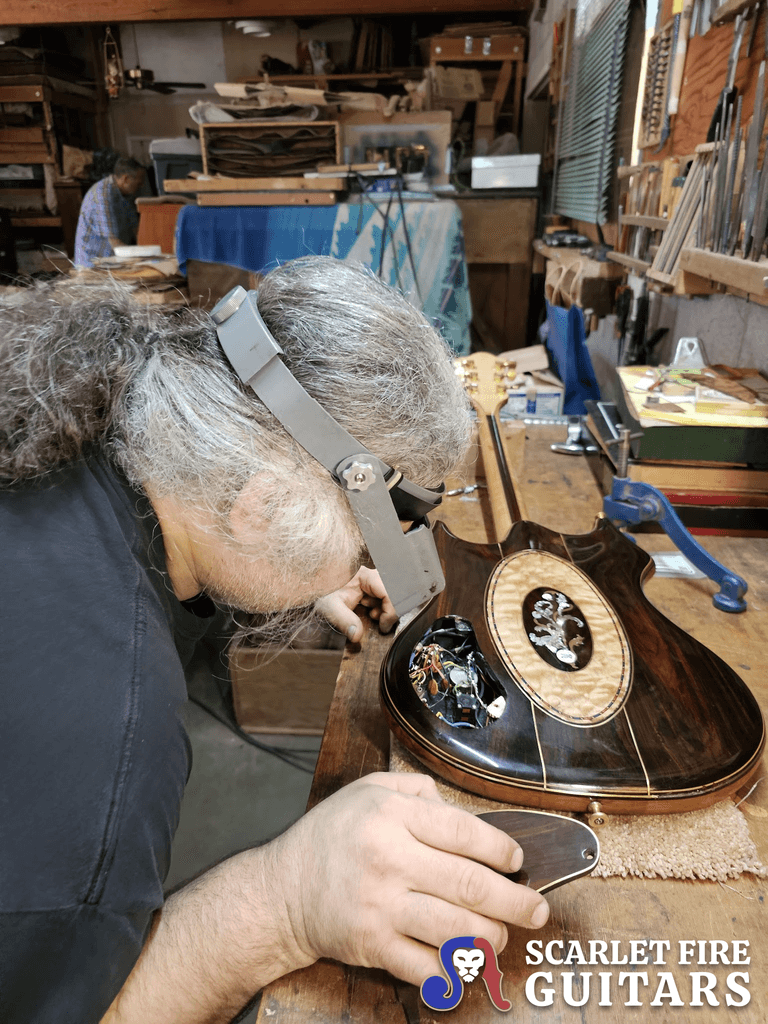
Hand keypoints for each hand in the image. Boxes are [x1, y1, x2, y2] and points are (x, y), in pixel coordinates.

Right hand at [262, 772, 548, 986]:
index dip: (502, 849)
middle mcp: (388, 859)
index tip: (517, 860)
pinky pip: (427, 966)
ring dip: (492, 938)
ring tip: (503, 935)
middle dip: (515, 901)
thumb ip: (417, 792)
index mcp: (390, 816)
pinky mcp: (372, 946)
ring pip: (456, 930)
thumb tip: (465, 813)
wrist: (282, 889)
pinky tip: (469, 964)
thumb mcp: (368, 791)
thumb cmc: (332, 836)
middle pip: (470, 885)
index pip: (464, 833)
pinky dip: (455, 971)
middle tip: (537, 909)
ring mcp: (380, 907)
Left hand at [315, 566, 397, 640]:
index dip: (391, 609)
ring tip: (372, 616)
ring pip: (391, 596)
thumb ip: (344, 620)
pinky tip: (371, 613)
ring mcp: (371, 582)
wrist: (311, 589)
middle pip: (394, 592)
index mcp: (364, 575)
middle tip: (381, 623)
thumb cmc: (319, 592)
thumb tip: (357, 635)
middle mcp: (371, 576)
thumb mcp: (330, 607)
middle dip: (390, 610)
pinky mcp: (370, 589)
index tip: (384, 625)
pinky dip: (382, 608)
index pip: (389, 590)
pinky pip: (384, 598)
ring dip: (386, 609)